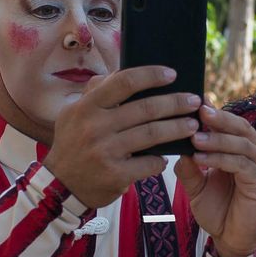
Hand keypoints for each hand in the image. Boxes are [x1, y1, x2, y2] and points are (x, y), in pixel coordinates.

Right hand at [44, 66, 199, 208]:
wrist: (62, 185)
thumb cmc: (74, 142)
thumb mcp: (74, 113)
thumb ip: (97, 92)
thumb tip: (124, 70)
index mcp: (87, 107)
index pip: (124, 82)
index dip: (151, 75)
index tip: (172, 74)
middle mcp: (95, 127)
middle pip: (145, 109)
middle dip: (175, 103)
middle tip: (193, 100)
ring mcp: (106, 152)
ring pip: (152, 135)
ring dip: (177, 128)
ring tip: (192, 124)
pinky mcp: (116, 175)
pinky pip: (149, 163)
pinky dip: (161, 159)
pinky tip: (167, 156)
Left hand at [176, 102, 255, 256]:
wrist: (232, 240)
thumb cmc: (218, 210)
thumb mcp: (196, 185)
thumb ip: (189, 166)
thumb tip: (177, 144)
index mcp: (243, 149)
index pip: (230, 123)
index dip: (214, 112)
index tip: (192, 102)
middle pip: (240, 127)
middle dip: (218, 118)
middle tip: (197, 111)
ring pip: (241, 144)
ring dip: (216, 139)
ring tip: (194, 137)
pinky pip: (241, 164)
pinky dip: (221, 158)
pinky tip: (202, 158)